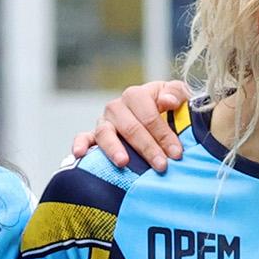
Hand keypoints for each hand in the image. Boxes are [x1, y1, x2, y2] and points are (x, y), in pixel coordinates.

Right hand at [79, 81, 193, 171]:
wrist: (159, 117)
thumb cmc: (169, 109)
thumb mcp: (178, 95)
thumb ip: (176, 93)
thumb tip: (167, 101)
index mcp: (136, 95)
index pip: (149, 116)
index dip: (163, 134)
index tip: (176, 153)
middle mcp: (117, 107)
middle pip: (130, 128)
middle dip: (147, 148)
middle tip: (161, 166)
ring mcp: (104, 122)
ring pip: (105, 133)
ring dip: (114, 148)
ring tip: (123, 162)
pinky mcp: (94, 136)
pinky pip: (83, 138)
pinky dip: (80, 144)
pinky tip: (79, 154)